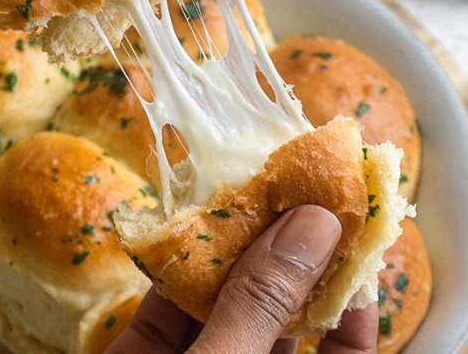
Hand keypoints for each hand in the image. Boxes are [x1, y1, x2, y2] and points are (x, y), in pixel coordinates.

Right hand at [108, 205, 377, 353]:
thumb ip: (261, 307)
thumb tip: (312, 227)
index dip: (352, 301)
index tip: (347, 239)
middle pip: (281, 323)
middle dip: (286, 260)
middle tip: (292, 200)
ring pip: (224, 309)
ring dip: (232, 255)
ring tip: (247, 200)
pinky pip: (171, 312)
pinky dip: (180, 270)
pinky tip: (188, 229)